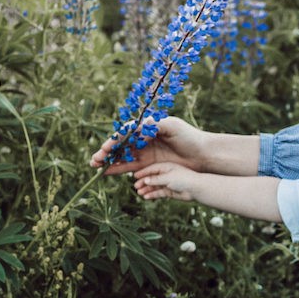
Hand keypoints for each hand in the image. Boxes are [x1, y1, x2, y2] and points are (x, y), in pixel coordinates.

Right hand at [90, 116, 207, 175]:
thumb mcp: (172, 126)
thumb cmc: (189, 137)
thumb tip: (136, 128)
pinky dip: (117, 169)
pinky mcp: (148, 165)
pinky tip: (106, 172)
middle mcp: (143, 139)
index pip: (126, 133)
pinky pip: (129, 167)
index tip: (106, 147)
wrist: (202, 155)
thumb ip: (153, 125)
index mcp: (147, 127)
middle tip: (95, 159)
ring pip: (121, 156)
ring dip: (108, 161)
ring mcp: (144, 152)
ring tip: (95, 165)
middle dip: (106, 151)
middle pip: (120, 145)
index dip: (115, 140)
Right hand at [133, 162, 201, 200]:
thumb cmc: (183, 179)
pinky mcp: (170, 191)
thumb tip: (145, 180)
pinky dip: (153, 195)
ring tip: (139, 192)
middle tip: (136, 186)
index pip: (152, 168)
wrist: (196, 189)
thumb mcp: (168, 178)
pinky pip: (159, 193)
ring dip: (147, 189)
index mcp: (167, 167)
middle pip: (152, 178)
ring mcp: (168, 183)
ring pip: (155, 186)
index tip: (135, 176)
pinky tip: (146, 197)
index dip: (143, 172)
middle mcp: (167, 174)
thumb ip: (155, 179)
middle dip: (144, 182)